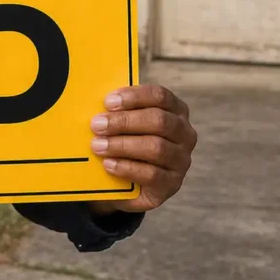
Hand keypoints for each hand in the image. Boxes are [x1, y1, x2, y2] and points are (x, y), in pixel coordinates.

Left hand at [88, 85, 196, 214]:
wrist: (125, 182)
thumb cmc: (123, 141)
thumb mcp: (122, 123)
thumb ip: (115, 111)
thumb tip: (95, 101)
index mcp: (175, 110)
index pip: (160, 96)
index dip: (134, 97)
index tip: (108, 102)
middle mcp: (184, 134)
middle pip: (159, 121)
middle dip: (124, 121)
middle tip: (97, 125)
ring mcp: (181, 160)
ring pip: (156, 148)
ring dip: (122, 145)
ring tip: (98, 145)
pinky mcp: (172, 184)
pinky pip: (152, 174)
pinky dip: (127, 168)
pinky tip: (109, 164)